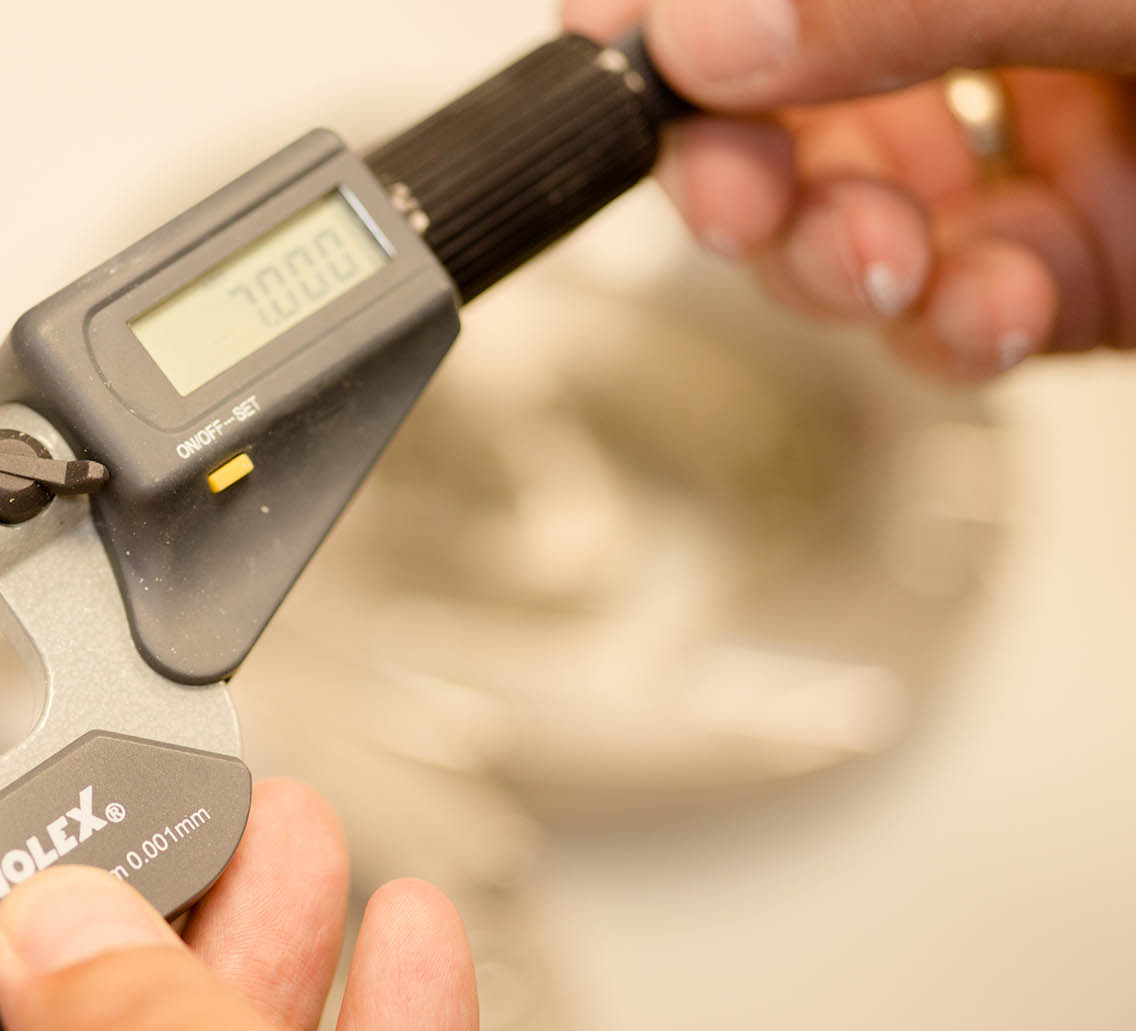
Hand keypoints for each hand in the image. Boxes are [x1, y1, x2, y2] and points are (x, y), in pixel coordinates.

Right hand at [568, 0, 1135, 376]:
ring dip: (830, 262)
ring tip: (874, 261)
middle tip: (728, 200)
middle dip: (735, 167)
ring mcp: (1048, 145)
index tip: (605, 53)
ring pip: (849, 220)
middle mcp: (1002, 24)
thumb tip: (705, 35)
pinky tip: (985, 308)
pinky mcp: (1090, 267)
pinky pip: (962, 316)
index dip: (665, 17)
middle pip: (780, 101)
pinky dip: (946, 335)